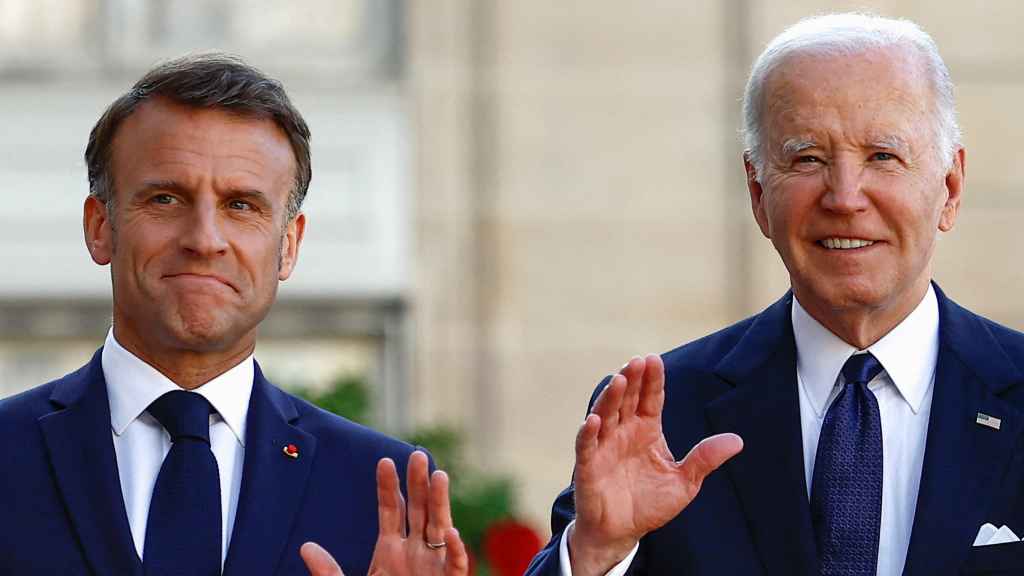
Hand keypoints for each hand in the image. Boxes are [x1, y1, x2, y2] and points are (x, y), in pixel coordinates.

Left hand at [300, 451, 468, 575]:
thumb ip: (328, 572)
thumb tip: (307, 547)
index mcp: (390, 550)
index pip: (392, 509)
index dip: (388, 486)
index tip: (384, 461)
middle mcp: (414, 551)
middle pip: (419, 509)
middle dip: (419, 482)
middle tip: (418, 455)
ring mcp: (433, 566)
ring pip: (441, 527)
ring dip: (441, 502)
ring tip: (439, 476)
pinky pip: (455, 565)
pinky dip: (456, 550)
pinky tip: (452, 532)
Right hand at [569, 354, 742, 575]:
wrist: (622, 533)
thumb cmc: (650, 504)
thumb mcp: (685, 482)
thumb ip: (705, 459)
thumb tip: (738, 440)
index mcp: (647, 430)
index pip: (651, 399)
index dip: (653, 380)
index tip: (655, 359)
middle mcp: (624, 432)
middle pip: (627, 399)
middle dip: (632, 380)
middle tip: (637, 361)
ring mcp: (604, 447)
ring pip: (605, 414)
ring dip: (610, 397)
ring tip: (619, 380)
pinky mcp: (588, 466)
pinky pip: (586, 445)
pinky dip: (588, 432)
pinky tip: (593, 420)